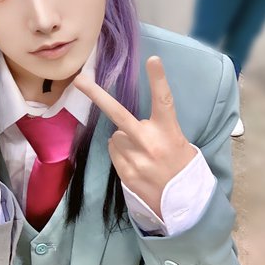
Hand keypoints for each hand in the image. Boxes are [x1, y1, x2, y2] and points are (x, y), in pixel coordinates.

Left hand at [73, 56, 195, 217]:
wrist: (184, 205)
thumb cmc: (180, 166)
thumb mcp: (179, 143)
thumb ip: (156, 130)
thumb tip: (122, 127)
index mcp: (169, 132)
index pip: (164, 101)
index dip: (158, 79)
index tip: (152, 59)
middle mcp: (150, 143)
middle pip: (119, 113)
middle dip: (96, 94)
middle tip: (79, 79)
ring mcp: (136, 159)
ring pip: (115, 136)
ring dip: (124, 141)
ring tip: (143, 155)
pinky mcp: (126, 172)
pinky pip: (114, 151)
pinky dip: (121, 154)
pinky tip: (137, 164)